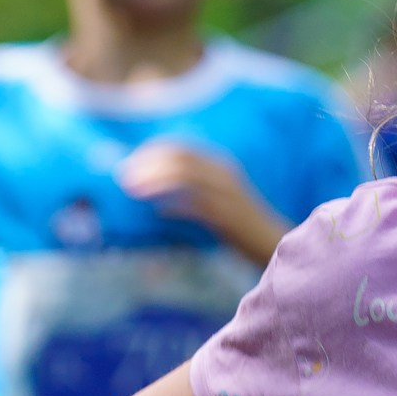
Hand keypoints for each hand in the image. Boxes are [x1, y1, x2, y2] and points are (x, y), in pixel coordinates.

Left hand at [116, 143, 285, 267]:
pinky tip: (158, 212)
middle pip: (180, 159)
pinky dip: (175, 206)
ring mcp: (227, 194)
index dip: (152, 153)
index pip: (181, 149)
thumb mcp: (216, 206)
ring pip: (185, 176)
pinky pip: (196, 205)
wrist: (274, 246)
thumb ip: (191, 198)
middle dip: (148, 164)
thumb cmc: (242, 229)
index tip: (129, 164)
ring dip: (155, 181)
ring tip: (132, 189)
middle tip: (122, 175)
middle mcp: (223, 174)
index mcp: (219, 167)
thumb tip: (161, 205)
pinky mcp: (228, 216)